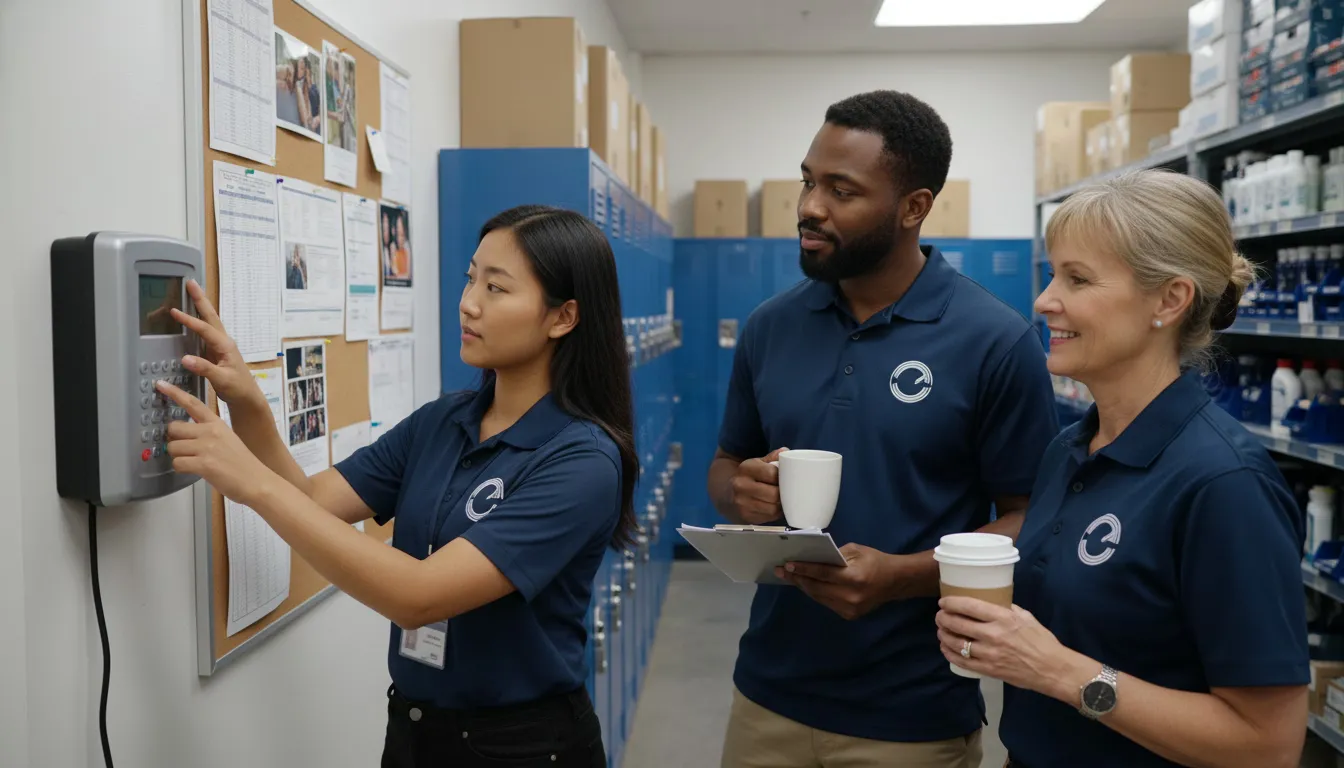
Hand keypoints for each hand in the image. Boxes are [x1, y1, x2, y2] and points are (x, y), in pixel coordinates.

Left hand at [156, 379, 276, 506]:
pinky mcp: (203, 464)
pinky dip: (182, 469)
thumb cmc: (241, 463)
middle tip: (185, 449)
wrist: (256, 481)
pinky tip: (195, 470)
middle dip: (174, 440)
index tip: (161, 384)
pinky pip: (177, 463)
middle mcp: (210, 432)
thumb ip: (207, 433)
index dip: (175, 393)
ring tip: (194, 462)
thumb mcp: (227, 439)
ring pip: (173, 447)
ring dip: (178, 457)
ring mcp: (206, 447)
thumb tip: (184, 436)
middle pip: (174, 428)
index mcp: (216, 423)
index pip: (193, 403)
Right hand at [169, 280, 258, 405]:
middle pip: (210, 316)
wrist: (247, 397)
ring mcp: (220, 345)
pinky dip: (197, 321)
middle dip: (200, 299)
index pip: (205, 329)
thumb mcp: (222, 380)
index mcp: (225, 346)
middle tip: (191, 283)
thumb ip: (205, 369)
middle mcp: (224, 342)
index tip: (175, 312)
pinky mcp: (216, 351)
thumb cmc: (238, 388)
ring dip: (200, 306)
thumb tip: (186, 359)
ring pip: (209, 321)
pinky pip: (204, 331)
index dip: (190, 320)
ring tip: (191, 292)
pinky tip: (191, 317)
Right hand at [729, 447, 788, 523]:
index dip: (783, 477)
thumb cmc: (747, 476)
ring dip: (781, 505)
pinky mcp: (745, 517)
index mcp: (745, 468)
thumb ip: (772, 458)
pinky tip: (774, 506)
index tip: (786, 478)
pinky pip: (769, 517)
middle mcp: (741, 485)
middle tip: (787, 491)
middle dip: (784, 493)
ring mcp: (742, 503)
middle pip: (774, 494)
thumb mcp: (756, 463)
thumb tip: (785, 452)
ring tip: (782, 499)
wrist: (725, 492)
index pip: (772, 473)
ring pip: (773, 508)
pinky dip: (775, 513)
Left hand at [776, 543, 898, 619]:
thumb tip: (811, 558)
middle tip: (781, 571)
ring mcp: (849, 609)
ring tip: (790, 577)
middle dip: (797, 578)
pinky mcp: (849, 615)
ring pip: (818, 597)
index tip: (787, 565)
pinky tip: (807, 585)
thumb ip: (834, 555)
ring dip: (804, 586)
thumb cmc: (875, 561)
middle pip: (816, 588)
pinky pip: (826, 602)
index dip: (804, 569)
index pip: (822, 574)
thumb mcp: (855, 550)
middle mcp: (850, 596)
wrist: (895, 582)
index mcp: (853, 578)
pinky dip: (816, 593)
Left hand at [935, 596, 1090, 695]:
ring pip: (956, 643)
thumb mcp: (1026, 617)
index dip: (951, 603)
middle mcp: (993, 634)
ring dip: (944, 635)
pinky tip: (946, 648)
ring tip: (941, 631)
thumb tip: (990, 602)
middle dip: (943, 618)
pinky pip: (962, 661)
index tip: (943, 602)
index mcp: (1003, 618)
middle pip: (958, 623)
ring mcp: (989, 654)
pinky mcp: (988, 670)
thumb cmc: (1041, 640)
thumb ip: (1006, 609)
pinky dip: (950, 653)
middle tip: (939, 616)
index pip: (969, 606)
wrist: (1052, 669)